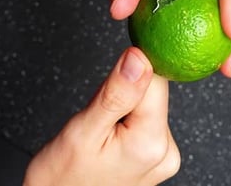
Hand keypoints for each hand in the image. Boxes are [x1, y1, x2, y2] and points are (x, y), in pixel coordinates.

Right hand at [23, 47, 179, 185]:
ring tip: (100, 131)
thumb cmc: (64, 178)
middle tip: (98, 118)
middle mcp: (166, 151)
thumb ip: (116, 93)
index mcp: (151, 143)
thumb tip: (139, 57)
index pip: (157, 79)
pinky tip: (110, 137)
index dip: (130, 72)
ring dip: (124, 107)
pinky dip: (126, 120)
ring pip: (148, 104)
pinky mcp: (158, 156)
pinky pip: (146, 120)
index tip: (109, 88)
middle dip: (124, 93)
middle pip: (153, 91)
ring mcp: (164, 156)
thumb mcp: (84, 129)